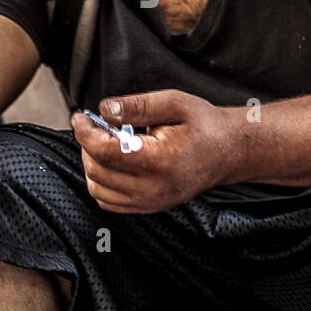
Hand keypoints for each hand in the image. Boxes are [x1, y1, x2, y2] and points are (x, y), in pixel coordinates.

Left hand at [70, 90, 238, 213]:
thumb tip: (104, 109)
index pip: (106, 151)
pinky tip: (114, 161)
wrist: (229, 152)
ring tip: (107, 142)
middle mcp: (154, 188)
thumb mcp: (174, 103)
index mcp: (160, 160)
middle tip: (97, 125)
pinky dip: (102, 181)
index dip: (85, 132)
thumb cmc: (205, 126)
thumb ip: (137, 105)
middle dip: (88, 145)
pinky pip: (109, 201)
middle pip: (97, 170)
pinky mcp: (148, 207)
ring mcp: (151, 202)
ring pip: (98, 188)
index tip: (80, 117)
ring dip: (93, 163)